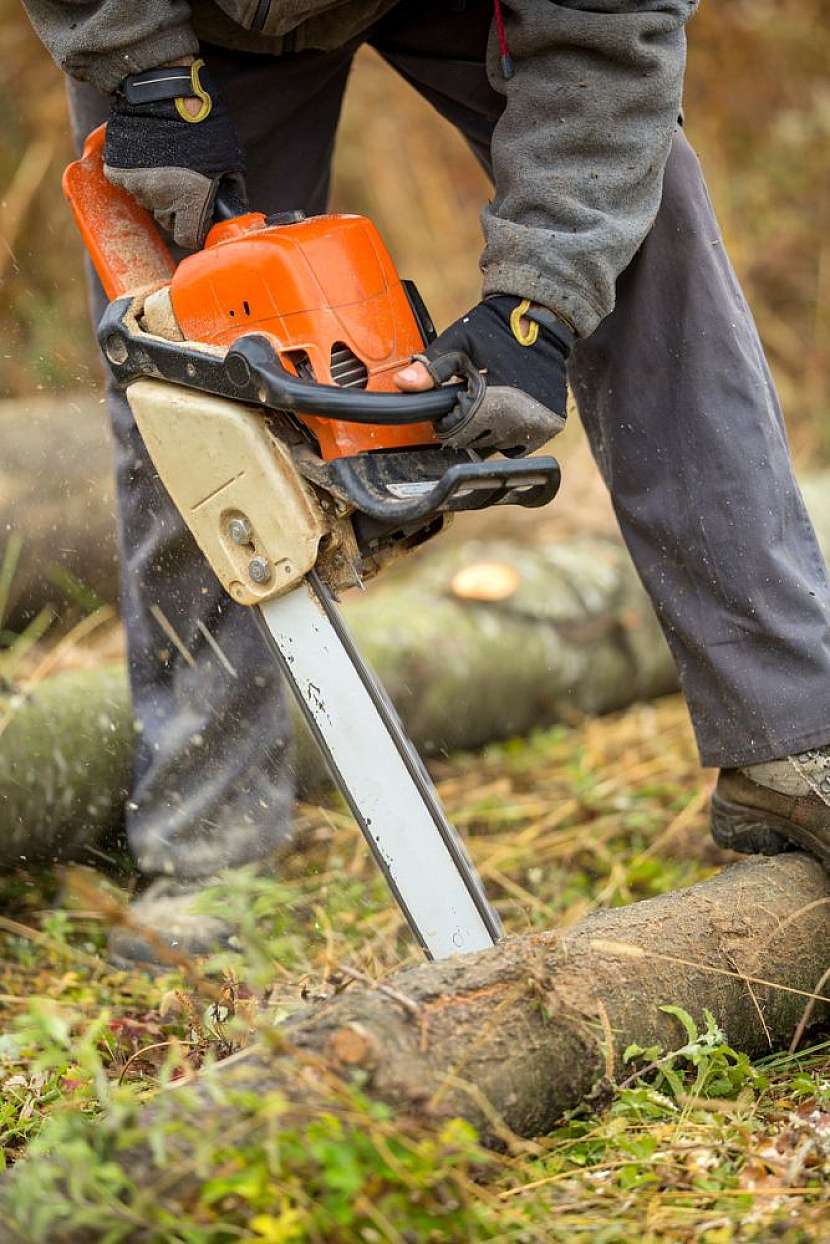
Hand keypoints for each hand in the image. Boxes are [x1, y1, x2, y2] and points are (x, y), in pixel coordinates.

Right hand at [103, 58, 245, 250]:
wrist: (161, 88)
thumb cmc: (201, 122)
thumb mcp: (229, 158)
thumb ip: (230, 189)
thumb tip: (231, 208)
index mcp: (190, 201)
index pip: (188, 237)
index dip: (194, 230)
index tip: (198, 219)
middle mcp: (161, 199)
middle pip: (168, 220)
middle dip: (176, 207)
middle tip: (184, 178)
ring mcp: (137, 185)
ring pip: (149, 201)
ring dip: (158, 188)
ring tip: (167, 158)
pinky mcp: (117, 171)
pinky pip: (131, 183)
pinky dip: (138, 173)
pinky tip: (149, 152)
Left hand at [394, 295, 572, 456]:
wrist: (543, 319)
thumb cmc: (498, 328)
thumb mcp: (458, 343)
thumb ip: (431, 368)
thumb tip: (402, 383)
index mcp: (492, 403)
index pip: (455, 432)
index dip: (448, 416)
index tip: (455, 396)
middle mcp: (517, 420)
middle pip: (474, 442)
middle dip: (466, 424)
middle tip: (473, 394)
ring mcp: (535, 426)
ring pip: (495, 446)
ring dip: (487, 430)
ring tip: (492, 398)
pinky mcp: (549, 427)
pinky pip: (517, 447)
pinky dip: (507, 435)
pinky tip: (506, 411)